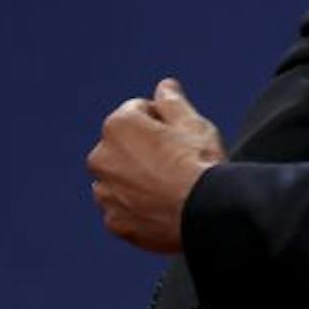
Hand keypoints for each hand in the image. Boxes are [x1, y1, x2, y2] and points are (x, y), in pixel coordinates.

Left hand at [88, 78, 223, 252]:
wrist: (206, 213)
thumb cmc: (201, 163)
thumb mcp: (193, 123)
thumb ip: (172, 102)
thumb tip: (164, 86)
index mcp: (118, 126)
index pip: (139, 111)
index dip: (165, 121)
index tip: (182, 137)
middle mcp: (101, 158)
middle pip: (125, 145)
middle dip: (145, 149)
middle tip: (178, 162)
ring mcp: (105, 193)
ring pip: (121, 178)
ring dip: (138, 178)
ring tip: (171, 188)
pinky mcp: (114, 222)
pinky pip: (125, 208)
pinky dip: (139, 207)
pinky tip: (165, 207)